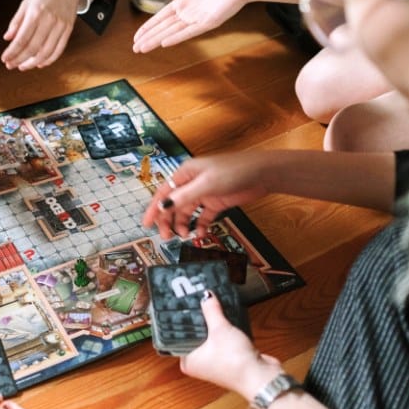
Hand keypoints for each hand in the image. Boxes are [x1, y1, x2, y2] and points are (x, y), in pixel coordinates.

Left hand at [1, 0, 81, 69]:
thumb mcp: (26, 2)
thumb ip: (16, 21)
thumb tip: (8, 37)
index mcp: (35, 13)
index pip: (21, 39)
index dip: (12, 52)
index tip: (5, 58)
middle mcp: (48, 21)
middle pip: (32, 48)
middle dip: (20, 60)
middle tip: (11, 65)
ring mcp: (60, 27)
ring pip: (46, 52)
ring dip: (33, 63)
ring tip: (24, 66)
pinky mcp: (68, 30)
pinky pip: (59, 50)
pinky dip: (49, 60)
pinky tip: (41, 63)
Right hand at [132, 0, 252, 53]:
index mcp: (184, 1)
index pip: (161, 17)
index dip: (148, 26)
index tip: (137, 35)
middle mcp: (188, 12)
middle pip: (163, 28)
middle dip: (148, 38)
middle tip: (135, 48)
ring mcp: (197, 19)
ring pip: (172, 32)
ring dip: (157, 40)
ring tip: (143, 48)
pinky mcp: (208, 22)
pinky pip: (189, 32)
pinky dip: (177, 37)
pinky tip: (165, 43)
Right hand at [141, 151, 269, 238]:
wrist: (262, 173)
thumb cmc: (233, 171)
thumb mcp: (205, 184)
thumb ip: (183, 197)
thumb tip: (163, 207)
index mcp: (185, 173)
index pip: (164, 192)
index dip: (154, 208)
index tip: (147, 224)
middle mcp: (192, 183)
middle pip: (174, 204)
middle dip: (168, 220)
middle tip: (166, 236)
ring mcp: (204, 193)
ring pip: (187, 212)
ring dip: (183, 224)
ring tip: (184, 235)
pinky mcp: (216, 202)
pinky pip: (203, 216)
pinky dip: (199, 225)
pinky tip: (199, 233)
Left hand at [180, 292, 280, 397]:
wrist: (260, 377)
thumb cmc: (235, 362)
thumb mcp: (220, 329)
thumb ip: (211, 311)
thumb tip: (206, 296)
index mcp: (188, 361)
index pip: (179, 336)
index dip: (183, 320)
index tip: (184, 304)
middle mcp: (199, 363)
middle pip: (196, 335)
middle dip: (200, 320)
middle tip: (198, 300)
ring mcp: (215, 361)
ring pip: (211, 336)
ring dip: (214, 324)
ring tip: (211, 305)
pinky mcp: (229, 358)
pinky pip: (223, 340)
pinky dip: (225, 331)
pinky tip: (225, 317)